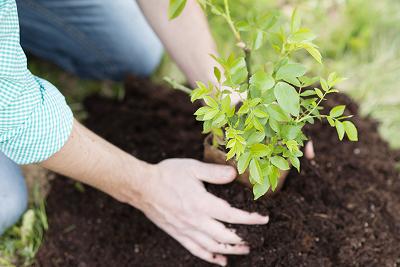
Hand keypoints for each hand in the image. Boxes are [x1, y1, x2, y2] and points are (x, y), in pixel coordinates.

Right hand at [134, 159, 268, 265]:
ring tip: (244, 250)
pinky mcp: (178, 234)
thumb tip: (233, 174)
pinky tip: (220, 261)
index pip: (232, 215)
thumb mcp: (192, 168)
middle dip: (243, 239)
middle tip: (256, 238)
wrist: (142, 187)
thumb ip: (214, 172)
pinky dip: (210, 258)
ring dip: (230, 251)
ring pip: (212, 247)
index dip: (250, 219)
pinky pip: (196, 251)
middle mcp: (195, 221)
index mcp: (201, 203)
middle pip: (225, 237)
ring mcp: (186, 230)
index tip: (263, 219)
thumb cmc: (167, 175)